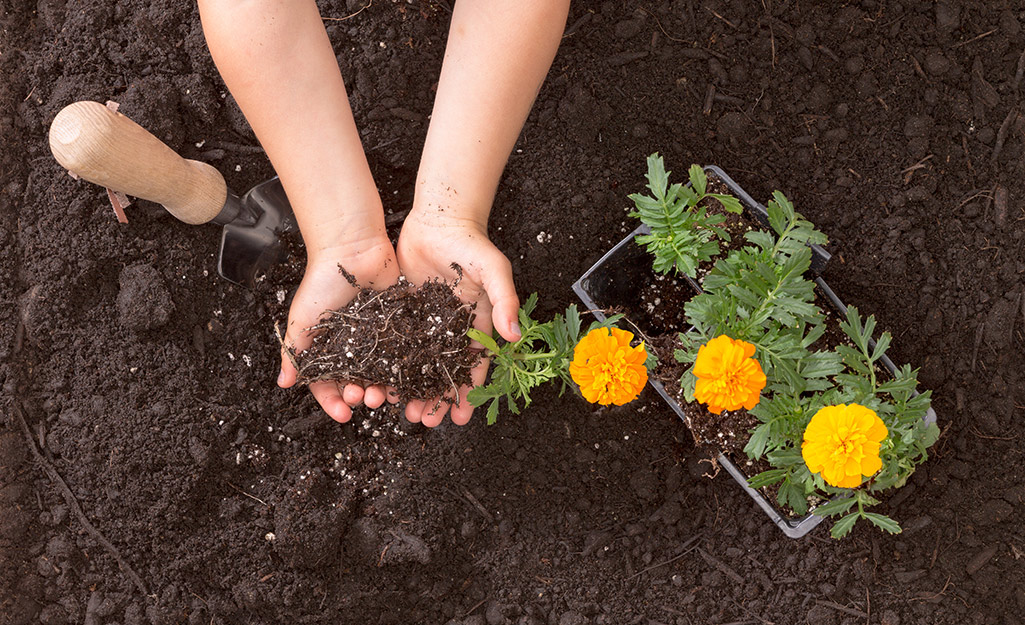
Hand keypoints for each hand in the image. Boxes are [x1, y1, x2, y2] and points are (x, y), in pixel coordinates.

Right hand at [278, 237, 400, 421]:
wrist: (352, 249)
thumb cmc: (322, 280)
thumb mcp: (302, 319)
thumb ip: (294, 351)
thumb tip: (285, 383)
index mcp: (327, 348)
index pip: (328, 384)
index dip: (333, 401)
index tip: (343, 415)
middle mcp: (353, 346)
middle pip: (357, 382)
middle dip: (359, 396)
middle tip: (362, 399)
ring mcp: (376, 337)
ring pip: (381, 373)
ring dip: (382, 388)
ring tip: (383, 394)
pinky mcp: (398, 325)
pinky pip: (404, 352)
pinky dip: (405, 369)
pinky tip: (405, 380)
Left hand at [397, 211, 520, 426]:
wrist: (438, 217)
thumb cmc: (471, 243)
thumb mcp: (494, 270)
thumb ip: (505, 301)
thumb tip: (516, 336)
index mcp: (475, 324)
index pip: (473, 365)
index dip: (468, 392)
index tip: (460, 418)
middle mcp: (450, 328)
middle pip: (442, 372)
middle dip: (433, 398)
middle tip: (423, 420)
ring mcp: (425, 321)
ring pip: (415, 363)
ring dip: (408, 387)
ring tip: (397, 408)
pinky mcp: (402, 311)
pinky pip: (394, 343)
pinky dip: (388, 364)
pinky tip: (378, 382)